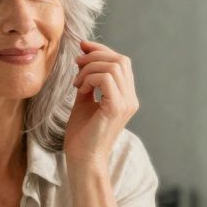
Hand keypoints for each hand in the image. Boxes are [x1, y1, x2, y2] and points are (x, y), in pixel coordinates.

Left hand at [64, 41, 138, 169]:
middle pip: (120, 60)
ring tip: (77, 83)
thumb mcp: (84, 100)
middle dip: (95, 55)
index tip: (82, 47)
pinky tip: (81, 90)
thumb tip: (83, 55)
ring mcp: (126, 104)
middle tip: (76, 64)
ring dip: (90, 68)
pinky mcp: (116, 108)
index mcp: (126, 96)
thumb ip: (88, 79)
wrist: (83, 160)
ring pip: (113, 66)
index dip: (102, 49)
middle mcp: (130, 99)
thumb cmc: (82, 134)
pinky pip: (106, 79)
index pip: (121, 61)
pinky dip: (90, 79)